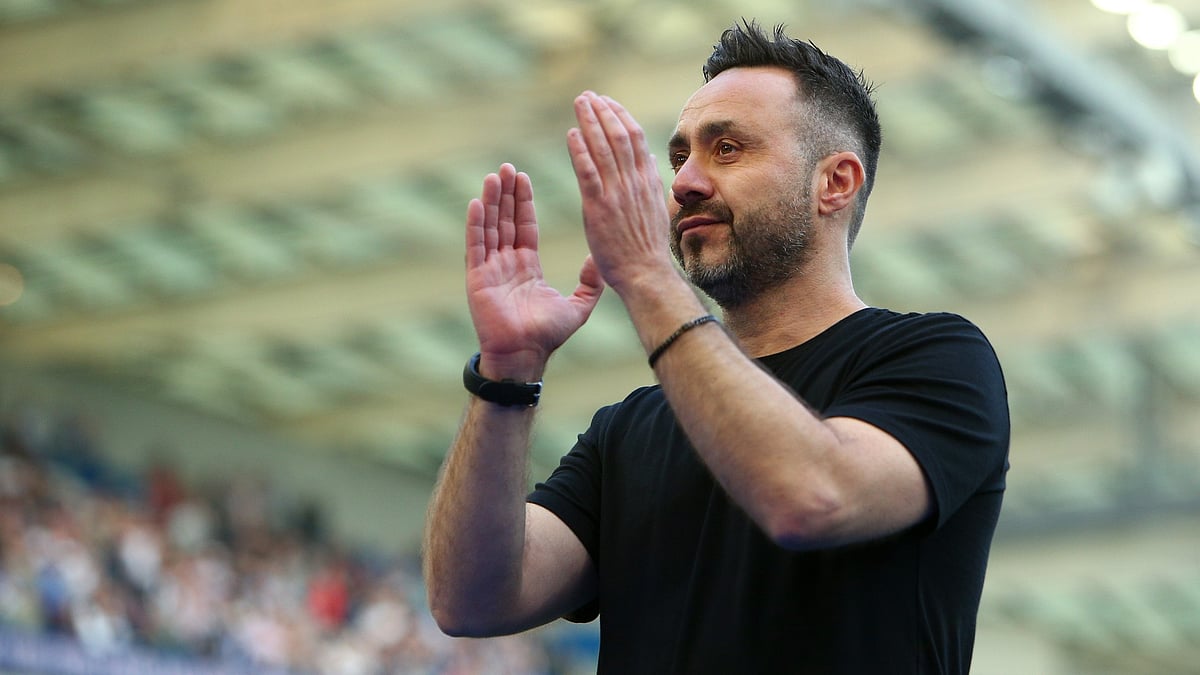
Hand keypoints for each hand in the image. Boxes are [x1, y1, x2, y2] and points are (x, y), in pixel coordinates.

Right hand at [466, 163, 604, 379]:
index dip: (523, 202)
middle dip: (506, 194)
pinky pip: (476, 246)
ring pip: (490, 227)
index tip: (523, 178)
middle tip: (507, 167)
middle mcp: (506, 264)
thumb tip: (599, 260)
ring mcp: (490, 270)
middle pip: (505, 221)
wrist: (525, 355)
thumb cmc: (548, 335)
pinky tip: (477, 202)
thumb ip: (590, 283)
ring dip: (491, 202)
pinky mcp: (477, 278)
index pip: (524, 226)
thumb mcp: (578, 305)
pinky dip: (476, 224)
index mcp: (527, 267)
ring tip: (494, 176)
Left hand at [567, 92, 676, 293]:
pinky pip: (588, 172)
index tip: (607, 102)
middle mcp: (634, 182)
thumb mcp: (656, 209)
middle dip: (603, 111)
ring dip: (590, 121)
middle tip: (588, 95)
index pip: (635, 138)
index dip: (620, 116)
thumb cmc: (647, 248)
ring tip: (579, 103)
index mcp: (647, 181)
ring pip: (604, 147)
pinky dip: (580, 150)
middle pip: (619, 135)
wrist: (645, 274)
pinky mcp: (599, 207)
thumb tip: (650, 160)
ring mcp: (617, 194)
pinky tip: (571, 134)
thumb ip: (651, 182)